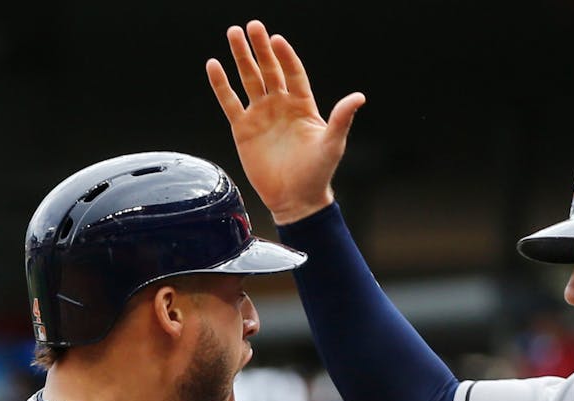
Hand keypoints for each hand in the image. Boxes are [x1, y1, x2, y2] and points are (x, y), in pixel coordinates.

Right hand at [207, 21, 365, 224]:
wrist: (296, 200)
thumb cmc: (318, 174)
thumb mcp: (332, 144)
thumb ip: (342, 118)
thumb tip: (359, 96)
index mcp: (302, 106)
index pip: (293, 73)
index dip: (285, 56)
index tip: (277, 40)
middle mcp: (281, 106)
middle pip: (269, 70)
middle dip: (260, 48)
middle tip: (252, 26)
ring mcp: (261, 115)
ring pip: (249, 80)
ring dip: (241, 57)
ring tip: (233, 34)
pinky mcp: (243, 129)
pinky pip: (230, 102)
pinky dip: (221, 84)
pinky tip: (214, 65)